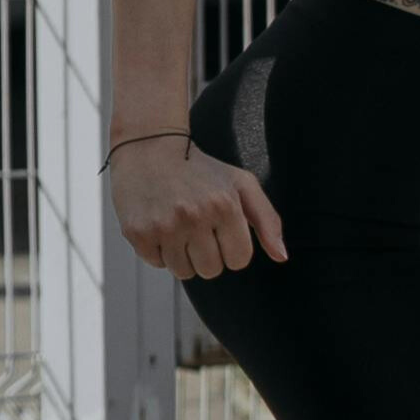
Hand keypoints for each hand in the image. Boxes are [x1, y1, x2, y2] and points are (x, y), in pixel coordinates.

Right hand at [112, 137, 285, 279]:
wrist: (148, 148)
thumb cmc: (199, 168)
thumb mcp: (241, 184)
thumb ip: (268, 220)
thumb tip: (281, 256)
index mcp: (224, 206)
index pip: (238, 260)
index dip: (230, 248)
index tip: (219, 230)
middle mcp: (194, 217)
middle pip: (211, 270)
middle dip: (206, 254)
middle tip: (196, 228)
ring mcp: (163, 226)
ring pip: (183, 272)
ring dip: (182, 256)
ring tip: (176, 227)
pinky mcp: (137, 232)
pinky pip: (157, 263)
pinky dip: (159, 250)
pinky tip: (158, 225)